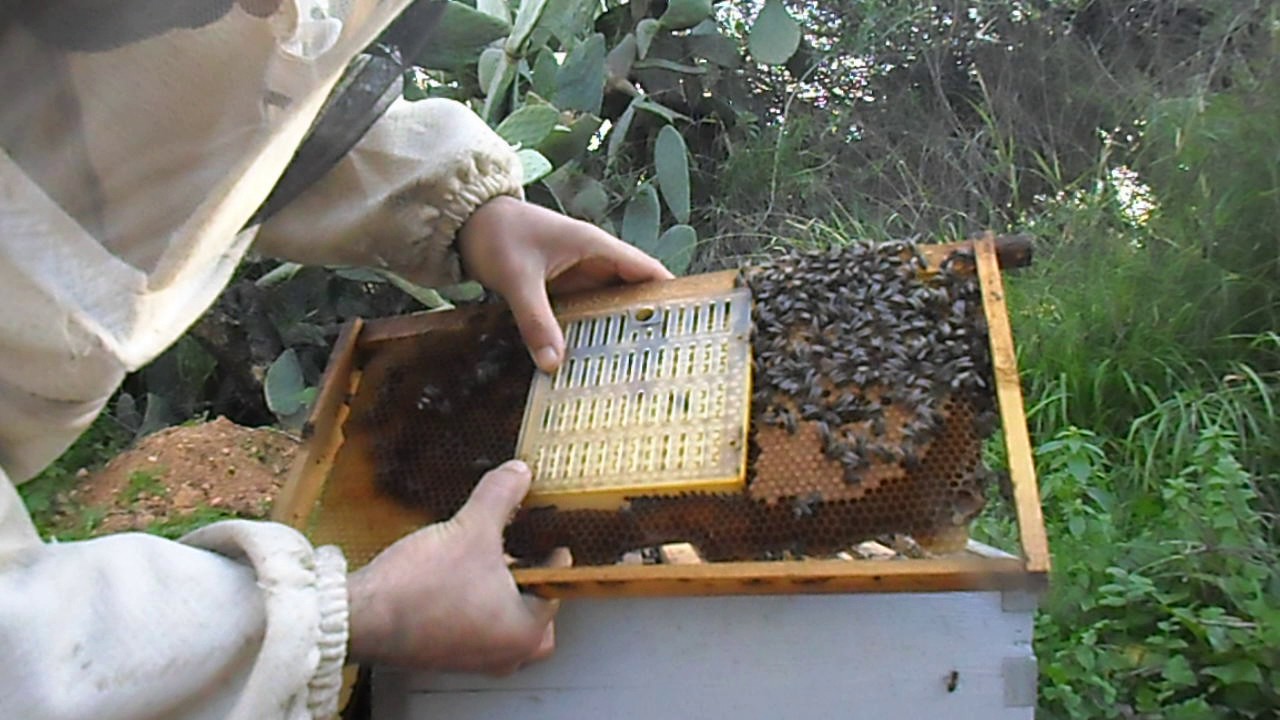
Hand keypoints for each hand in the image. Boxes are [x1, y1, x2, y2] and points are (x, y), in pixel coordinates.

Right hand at [346, 460, 570, 673]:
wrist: (360, 618)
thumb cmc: (422, 585)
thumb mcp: (471, 530)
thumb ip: (501, 497)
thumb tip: (520, 472)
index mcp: (525, 631)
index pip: (554, 588)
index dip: (550, 555)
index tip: (552, 539)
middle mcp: (505, 655)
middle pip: (536, 615)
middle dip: (529, 584)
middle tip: (522, 552)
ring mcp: (474, 660)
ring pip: (504, 624)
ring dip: (500, 593)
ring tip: (487, 557)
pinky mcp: (445, 657)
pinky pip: (476, 630)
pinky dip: (475, 605)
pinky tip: (457, 576)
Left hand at [458, 196, 673, 372]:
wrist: (468, 220)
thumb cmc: (498, 234)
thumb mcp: (517, 278)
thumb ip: (535, 320)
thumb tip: (553, 364)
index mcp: (597, 248)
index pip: (648, 272)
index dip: (671, 296)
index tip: (686, 329)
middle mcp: (595, 263)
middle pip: (633, 296)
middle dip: (646, 325)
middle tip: (661, 364)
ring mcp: (579, 277)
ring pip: (609, 309)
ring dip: (618, 333)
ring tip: (633, 371)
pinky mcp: (562, 290)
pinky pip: (585, 315)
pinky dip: (591, 335)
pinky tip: (593, 362)